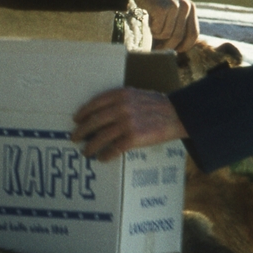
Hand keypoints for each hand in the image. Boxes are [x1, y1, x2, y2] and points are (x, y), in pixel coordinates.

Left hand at [72, 88, 187, 161]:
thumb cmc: (159, 105)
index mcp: (121, 95)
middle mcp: (121, 107)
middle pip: (94, 121)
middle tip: (74, 138)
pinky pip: (114, 148)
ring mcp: (127, 123)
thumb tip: (103, 112)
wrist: (178, 115)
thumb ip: (121, 100)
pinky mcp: (134, 138)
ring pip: (101, 136)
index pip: (95, 103)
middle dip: (81, 131)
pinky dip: (106, 154)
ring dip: (90, 146)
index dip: (83, 113)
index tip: (76, 119)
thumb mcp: (137, 95)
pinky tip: (102, 158)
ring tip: (85, 151)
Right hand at [129, 0, 198, 51]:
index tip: (177, 50)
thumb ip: (179, 25)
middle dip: (167, 45)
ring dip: (157, 34)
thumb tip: (177, 49)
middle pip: (178, 37)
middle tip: (158, 47)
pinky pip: (158, 30)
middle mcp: (186, 6)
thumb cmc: (157, 1)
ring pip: (167, 35)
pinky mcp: (163, 8)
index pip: (194, 33)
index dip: (185, 45)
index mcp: (191, 7)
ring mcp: (175, 6)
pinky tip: (150, 17)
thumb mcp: (173, 10)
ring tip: (154, 23)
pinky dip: (152, 28)